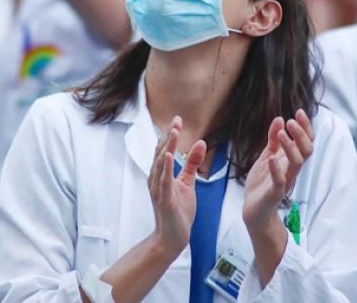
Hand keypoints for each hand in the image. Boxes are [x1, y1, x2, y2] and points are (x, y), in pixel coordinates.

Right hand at [147, 116, 205, 258]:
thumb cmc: (178, 211)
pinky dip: (166, 168)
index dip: (170, 134)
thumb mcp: (188, 183)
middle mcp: (156, 179)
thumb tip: (200, 143)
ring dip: (167, 147)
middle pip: (161, 153)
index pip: (165, 150)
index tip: (177, 119)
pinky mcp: (164, 199)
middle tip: (176, 120)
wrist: (172, 237)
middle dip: (169, 136)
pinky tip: (169, 156)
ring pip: (161, 164)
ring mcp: (158, 189)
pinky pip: (164, 181)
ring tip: (173, 132)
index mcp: (161, 174)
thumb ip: (192, 164)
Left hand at [242, 111, 313, 232]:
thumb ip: (273, 140)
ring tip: (281, 134)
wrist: (254, 210)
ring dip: (290, 147)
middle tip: (291, 121)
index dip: (305, 127)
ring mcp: (285, 181)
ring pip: (297, 163)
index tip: (299, 112)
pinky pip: (280, 181)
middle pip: (307, 151)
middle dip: (301, 135)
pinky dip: (276, 169)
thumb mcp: (267, 156)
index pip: (306, 142)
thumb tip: (280, 119)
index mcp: (291, 160)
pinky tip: (272, 158)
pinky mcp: (275, 193)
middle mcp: (292, 170)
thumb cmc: (262, 183)